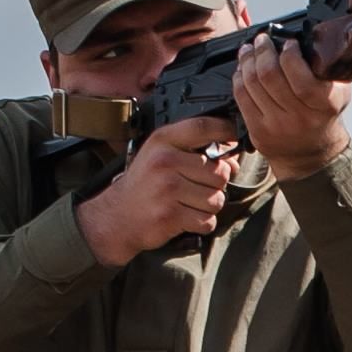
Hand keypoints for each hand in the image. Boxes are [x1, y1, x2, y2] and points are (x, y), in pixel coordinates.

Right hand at [79, 114, 243, 265]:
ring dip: (208, 206)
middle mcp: (165, 161)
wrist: (116, 216)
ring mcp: (168, 189)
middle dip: (215, 185)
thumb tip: (233, 161)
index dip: (226, 131)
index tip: (235, 138)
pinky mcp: (171, 215)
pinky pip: (207, 221)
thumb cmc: (144, 185)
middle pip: (220, 172)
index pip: (203, 127)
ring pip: (217, 199)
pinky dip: (201, 223)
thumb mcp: (162, 157)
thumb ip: (196, 152)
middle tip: (195, 188)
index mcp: (163, 141)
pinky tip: (184, 217)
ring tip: (187, 203)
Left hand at [232, 36, 351, 179]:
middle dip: (262, 50)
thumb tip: (303, 40)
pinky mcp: (257, 131)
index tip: (288, 43)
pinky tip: (243, 68)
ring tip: (250, 49)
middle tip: (262, 40)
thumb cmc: (322, 117)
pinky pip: (241, 97)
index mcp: (323, 105)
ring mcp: (276, 126)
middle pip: (270, 75)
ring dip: (248, 60)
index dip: (289, 54)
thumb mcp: (337, 92)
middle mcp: (300, 118)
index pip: (299, 75)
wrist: (312, 154)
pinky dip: (239, 77)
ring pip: (252, 83)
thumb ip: (326, 70)